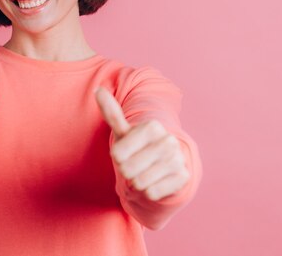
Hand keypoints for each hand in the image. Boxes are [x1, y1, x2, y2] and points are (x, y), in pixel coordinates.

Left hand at [94, 87, 189, 201]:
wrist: (165, 166)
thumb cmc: (139, 147)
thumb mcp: (124, 132)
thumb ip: (111, 112)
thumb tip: (98, 89)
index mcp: (152, 127)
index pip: (117, 153)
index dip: (118, 157)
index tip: (127, 152)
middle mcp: (168, 141)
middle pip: (127, 169)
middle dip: (127, 171)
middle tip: (136, 165)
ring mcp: (178, 159)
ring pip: (140, 182)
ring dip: (138, 182)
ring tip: (145, 173)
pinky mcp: (183, 178)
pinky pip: (152, 193)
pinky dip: (149, 191)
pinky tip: (156, 182)